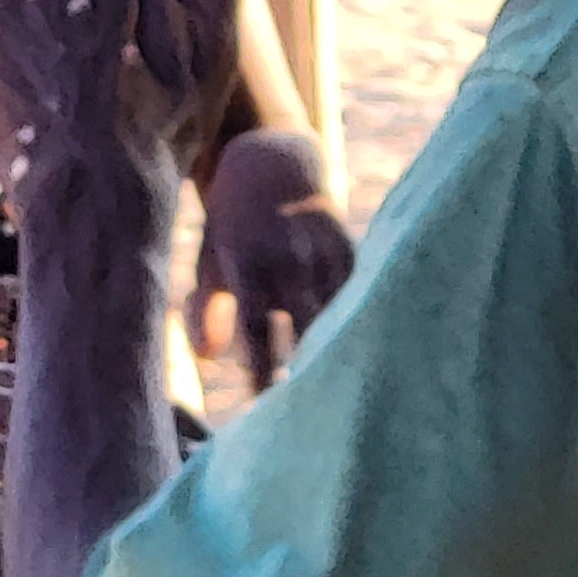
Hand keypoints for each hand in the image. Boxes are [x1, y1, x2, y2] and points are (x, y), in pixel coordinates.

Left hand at [191, 129, 354, 395]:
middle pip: (304, 325)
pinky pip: (359, 294)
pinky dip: (363, 324)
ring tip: (349, 398)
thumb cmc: (231, 223)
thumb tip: (207, 358)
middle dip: (310, 369)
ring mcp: (323, 252)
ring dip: (342, 352)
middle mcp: (289, 258)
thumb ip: (207, 307)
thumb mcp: (211, 257)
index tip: (266, 408)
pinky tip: (370, 358)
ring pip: (339, 313)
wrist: (272, 160)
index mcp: (248, 264)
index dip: (262, 370)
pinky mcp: (350, 248)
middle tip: (314, 415)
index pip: (256, 329)